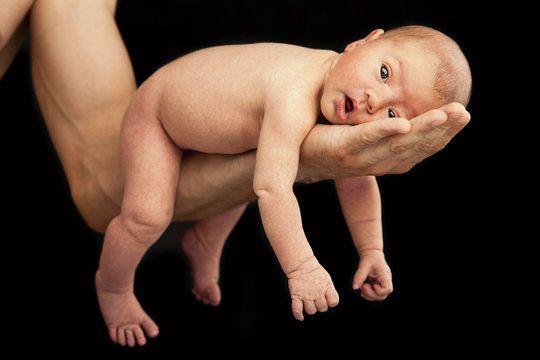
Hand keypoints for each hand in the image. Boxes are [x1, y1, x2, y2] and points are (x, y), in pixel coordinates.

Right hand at [286, 257, 339, 320]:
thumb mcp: (327, 279)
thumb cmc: (314, 271)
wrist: (301, 265)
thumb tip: (331, 302)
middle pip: (322, 308)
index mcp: (326, 287)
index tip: (327, 299)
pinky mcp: (296, 296)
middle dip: (320, 306)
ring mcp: (306, 295)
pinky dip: (298, 315)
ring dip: (311, 309)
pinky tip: (300, 316)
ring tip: (309, 303)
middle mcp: (317, 292)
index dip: (331, 302)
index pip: (333, 302)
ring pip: (311, 311)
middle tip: (317, 300)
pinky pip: (297, 309)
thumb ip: (329, 291)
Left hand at [299, 102, 469, 181]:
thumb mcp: (364, 134)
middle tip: (464, 113)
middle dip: (442, 130)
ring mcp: (359, 157)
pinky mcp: (339, 149)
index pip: (422, 146)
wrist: (292, 154)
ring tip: (445, 114)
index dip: (444, 133)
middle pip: (415, 146)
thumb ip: (386, 127)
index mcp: (386, 157)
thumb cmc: (329, 140)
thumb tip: (408, 111)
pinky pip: (363, 139)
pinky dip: (382, 132)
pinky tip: (400, 123)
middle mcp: (377, 161)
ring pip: (396, 143)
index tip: (463, 115)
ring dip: (422, 129)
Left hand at [353, 249, 392, 300]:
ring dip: (369, 294)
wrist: (371, 253)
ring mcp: (382, 283)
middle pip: (383, 295)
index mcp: (385, 274)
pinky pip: (375, 294)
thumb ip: (360, 275)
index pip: (387, 289)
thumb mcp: (364, 264)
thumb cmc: (370, 257)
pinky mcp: (378, 284)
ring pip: (379, 296)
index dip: (379, 291)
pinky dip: (368, 294)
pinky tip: (362, 291)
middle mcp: (385, 280)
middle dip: (371, 294)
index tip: (372, 284)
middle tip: (363, 286)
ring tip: (361, 286)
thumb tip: (354, 287)